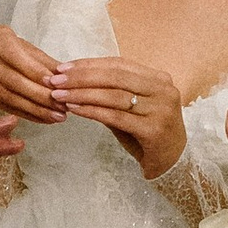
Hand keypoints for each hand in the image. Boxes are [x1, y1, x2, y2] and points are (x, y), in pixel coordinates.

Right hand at [0, 23, 65, 121]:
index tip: (54, 83)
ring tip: (56, 115)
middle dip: (38, 95)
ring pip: (6, 96)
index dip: (33, 70)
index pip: (13, 55)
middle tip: (60, 106)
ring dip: (34, 109)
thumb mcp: (31, 50)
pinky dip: (26, 114)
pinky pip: (3, 106)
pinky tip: (43, 118)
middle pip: (10, 79)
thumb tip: (65, 80)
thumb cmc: (15, 49)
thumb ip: (47, 64)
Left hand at [57, 58, 186, 181]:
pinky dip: (92, 111)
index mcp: (159, 79)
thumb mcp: (130, 108)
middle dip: (82, 77)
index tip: (64, 66)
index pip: (119, 64)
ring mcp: (161, 110)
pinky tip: (75, 109)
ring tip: (59, 95)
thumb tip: (72, 80)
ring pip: (114, 96)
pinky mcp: (154, 130)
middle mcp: (163, 90)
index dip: (90, 64)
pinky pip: (116, 117)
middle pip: (115, 77)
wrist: (171, 163)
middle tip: (56, 80)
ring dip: (82, 94)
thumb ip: (109, 93)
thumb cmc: (146, 133)